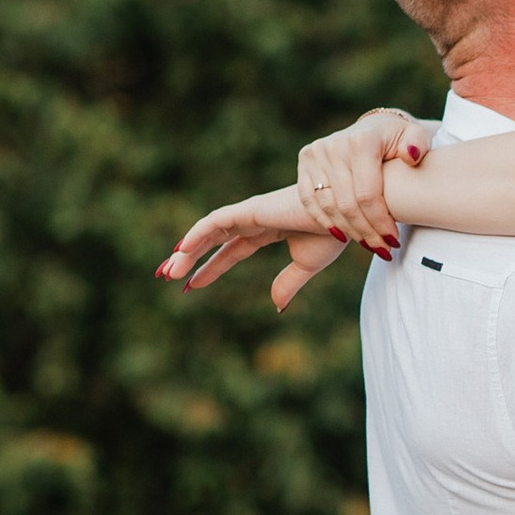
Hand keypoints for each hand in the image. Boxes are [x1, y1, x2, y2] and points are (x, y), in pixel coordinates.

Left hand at [157, 187, 347, 313]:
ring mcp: (251, 212)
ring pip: (209, 231)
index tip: (191, 285)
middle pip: (213, 240)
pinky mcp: (251, 209)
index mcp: (269, 228)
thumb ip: (288, 283)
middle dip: (190, 258)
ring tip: (167, 271)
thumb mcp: (308, 264)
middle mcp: (256, 219)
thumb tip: (275, 304)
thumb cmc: (335, 232)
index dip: (211, 268)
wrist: (348, 214)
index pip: (231, 250)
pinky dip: (197, 234)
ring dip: (187, 250)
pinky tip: (182, 249)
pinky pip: (216, 222)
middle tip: (166, 276)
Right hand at [298, 105, 427, 257]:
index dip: (380, 223)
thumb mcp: (415, 136)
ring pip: (328, 206)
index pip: (367, 195)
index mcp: (361, 141)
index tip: (394, 241)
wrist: (374, 128)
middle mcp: (334, 146)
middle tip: (383, 249)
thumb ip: (418, 143)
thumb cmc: (399, 139)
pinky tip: (342, 235)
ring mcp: (316, 153)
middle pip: (348, 204)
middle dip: (367, 233)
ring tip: (368, 245)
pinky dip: (324, 221)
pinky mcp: (305, 160)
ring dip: (349, 231)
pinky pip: (309, 200)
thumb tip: (410, 156)